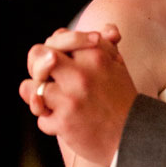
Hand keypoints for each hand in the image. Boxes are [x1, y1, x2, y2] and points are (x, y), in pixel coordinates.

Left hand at [19, 25, 135, 164]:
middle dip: (36, 67)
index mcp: (95, 55)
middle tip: (46, 79)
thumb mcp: (120, 67)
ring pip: (30, 87)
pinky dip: (50, 122)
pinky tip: (65, 123)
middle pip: (37, 55)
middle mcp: (81, 75)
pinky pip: (40, 117)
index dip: (53, 49)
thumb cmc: (124, 101)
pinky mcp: (64, 123)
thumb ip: (108, 45)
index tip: (58, 60)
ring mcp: (71, 99)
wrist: (135, 138)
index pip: (57, 38)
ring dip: (39, 98)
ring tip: (53, 104)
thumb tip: (108, 29)